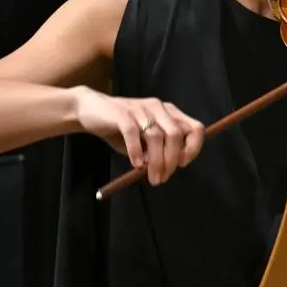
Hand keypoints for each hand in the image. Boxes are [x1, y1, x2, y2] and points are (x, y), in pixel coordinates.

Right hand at [73, 87, 204, 184]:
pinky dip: (136, 152)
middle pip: (176, 135)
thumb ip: (157, 151)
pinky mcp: (122, 113)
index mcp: (169, 112)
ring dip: (156, 162)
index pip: (195, 128)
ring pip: (156, 137)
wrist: (90, 110)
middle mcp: (158, 108)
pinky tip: (136, 164)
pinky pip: (133, 134)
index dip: (193, 148)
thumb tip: (167, 170)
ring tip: (151, 178)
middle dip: (171, 161)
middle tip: (162, 178)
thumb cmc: (121, 129)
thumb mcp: (144, 140)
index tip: (183, 165)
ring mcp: (141, 109)